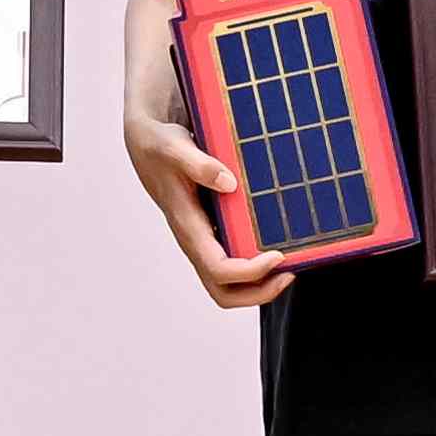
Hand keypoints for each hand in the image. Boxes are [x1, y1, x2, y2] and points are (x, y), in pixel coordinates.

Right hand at [122, 109, 275, 311]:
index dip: (250, 272)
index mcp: (186, 226)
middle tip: (290, 273)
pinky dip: (257, 267)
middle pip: (223, 292)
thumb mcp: (174, 146)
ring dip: (260, 285)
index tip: (278, 254)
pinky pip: (233, 263)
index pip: (218, 269)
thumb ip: (199, 164)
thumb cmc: (159, 145)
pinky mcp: (211, 232)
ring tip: (290, 266)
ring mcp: (202, 240)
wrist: (146, 142)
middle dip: (259, 292)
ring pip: (229, 284)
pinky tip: (277, 245)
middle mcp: (194, 241)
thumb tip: (229, 183)